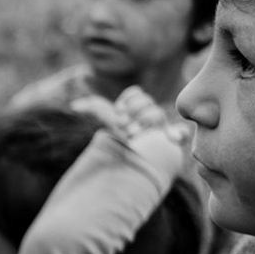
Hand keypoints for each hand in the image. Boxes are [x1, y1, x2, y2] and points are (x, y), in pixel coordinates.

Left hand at [75, 86, 191, 181]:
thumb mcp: (109, 119)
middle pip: (146, 101)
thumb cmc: (124, 137)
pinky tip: (172, 137)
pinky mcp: (173, 141)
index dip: (126, 100)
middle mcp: (152, 115)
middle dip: (132, 111)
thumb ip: (95, 108)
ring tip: (132, 135)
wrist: (135, 160)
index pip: (135, 93)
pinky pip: (181, 134)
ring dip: (142, 122)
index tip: (119, 111)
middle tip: (123, 126)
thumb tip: (73, 104)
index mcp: (139, 108)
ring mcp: (163, 128)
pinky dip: (178, 134)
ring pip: (156, 114)